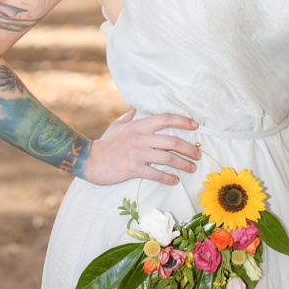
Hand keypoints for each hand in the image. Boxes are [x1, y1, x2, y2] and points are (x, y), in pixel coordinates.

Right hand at [85, 109, 200, 185]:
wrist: (90, 160)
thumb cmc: (106, 143)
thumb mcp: (118, 125)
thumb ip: (131, 117)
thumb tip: (139, 108)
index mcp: (138, 125)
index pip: (165, 119)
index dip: (182, 121)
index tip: (195, 125)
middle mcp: (140, 138)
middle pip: (171, 141)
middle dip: (188, 148)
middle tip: (197, 154)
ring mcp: (137, 154)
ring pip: (167, 158)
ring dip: (183, 164)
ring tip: (191, 168)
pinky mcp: (133, 169)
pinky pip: (156, 174)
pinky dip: (168, 178)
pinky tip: (175, 180)